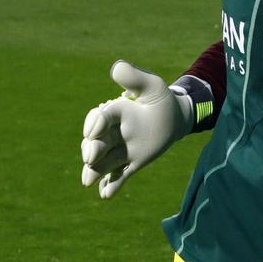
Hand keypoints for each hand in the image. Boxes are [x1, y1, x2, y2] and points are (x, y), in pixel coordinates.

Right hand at [79, 60, 193, 197]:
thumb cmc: (160, 99)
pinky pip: (119, 176)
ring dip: (94, 171)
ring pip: (103, 162)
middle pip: (96, 143)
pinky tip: (106, 195)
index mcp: (114, 113)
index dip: (95, 122)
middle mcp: (112, 133)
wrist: (173, 118)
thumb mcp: (152, 85)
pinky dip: (112, 185)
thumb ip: (134, 77)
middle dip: (91, 149)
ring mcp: (120, 150)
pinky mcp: (130, 163)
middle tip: (90, 155)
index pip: (100, 118)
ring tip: (88, 181)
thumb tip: (116, 67)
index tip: (94, 128)